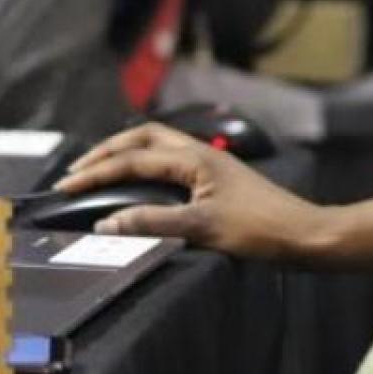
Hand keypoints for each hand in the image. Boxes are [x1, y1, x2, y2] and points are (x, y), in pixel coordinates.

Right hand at [53, 123, 332, 259]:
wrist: (305, 236)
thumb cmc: (261, 230)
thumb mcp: (202, 228)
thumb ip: (153, 223)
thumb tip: (108, 222)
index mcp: (194, 157)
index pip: (133, 158)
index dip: (96, 172)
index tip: (67, 186)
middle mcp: (200, 153)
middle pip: (142, 138)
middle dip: (106, 151)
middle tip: (77, 170)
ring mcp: (209, 164)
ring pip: (157, 146)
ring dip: (126, 154)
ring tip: (99, 171)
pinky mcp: (215, 179)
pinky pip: (170, 162)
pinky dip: (145, 167)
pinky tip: (139, 184)